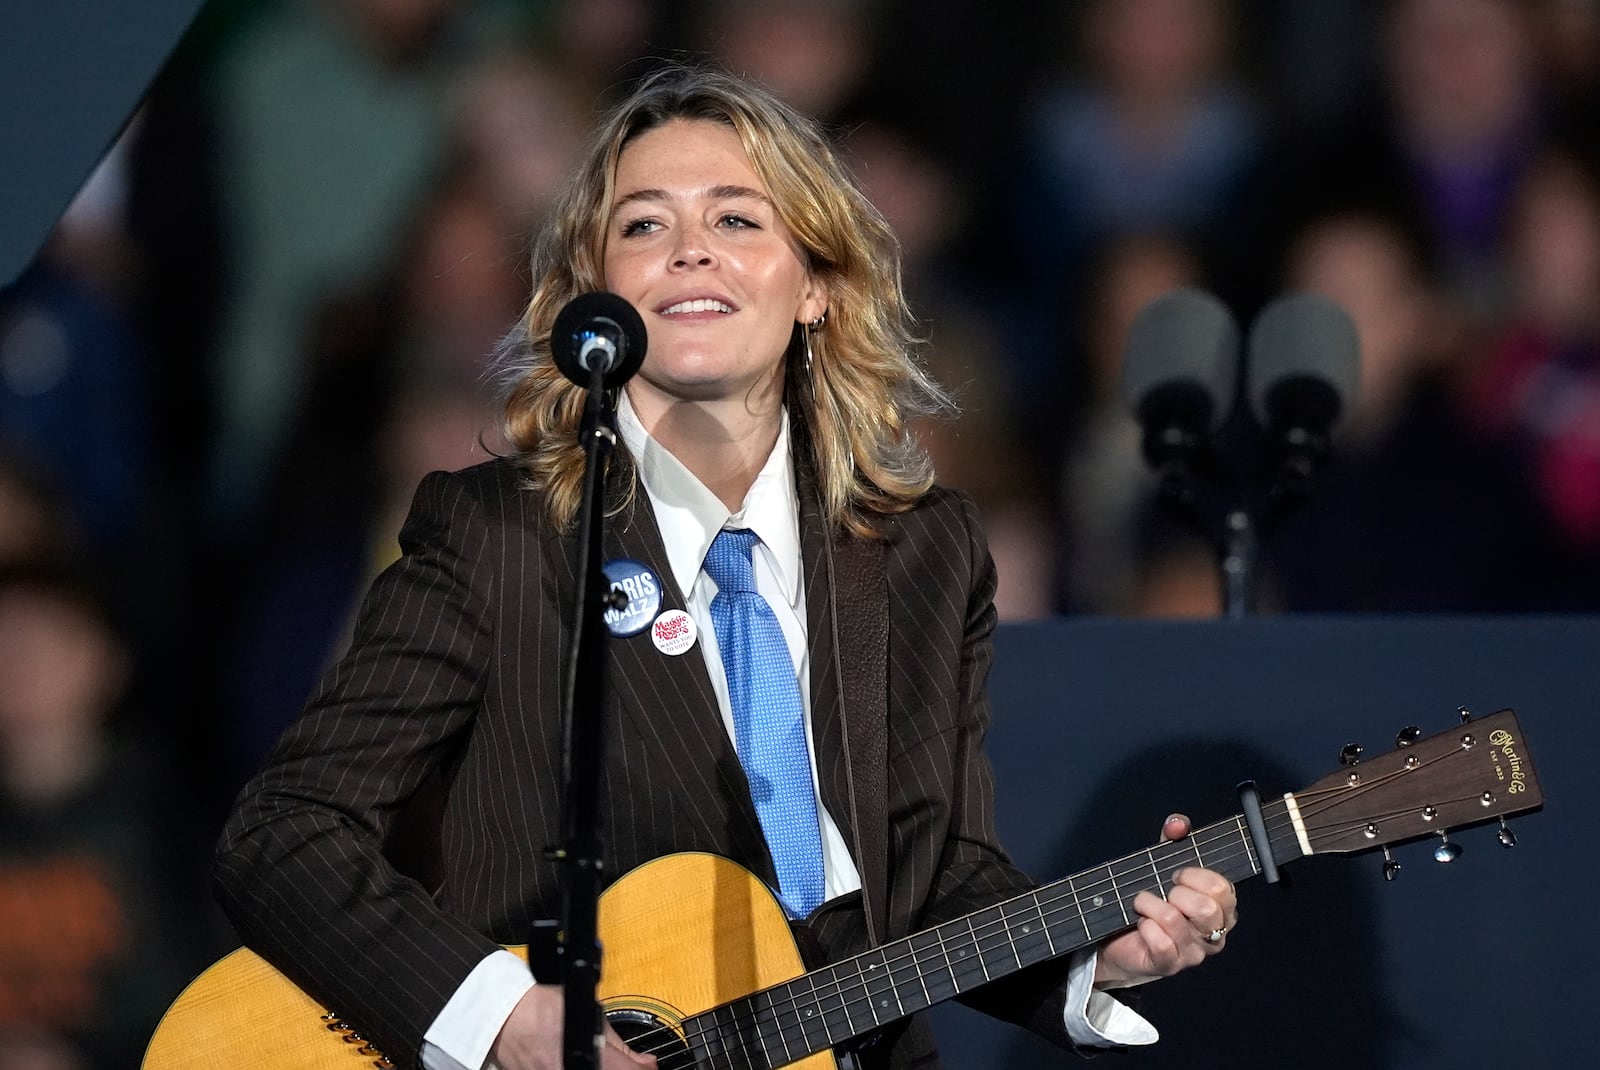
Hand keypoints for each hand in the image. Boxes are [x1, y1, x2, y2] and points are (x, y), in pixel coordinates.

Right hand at [490, 986, 656, 1068]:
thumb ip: (619, 1046)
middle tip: (624, 1063)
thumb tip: (644, 1063)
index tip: (644, 1065)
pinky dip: (580, 1069)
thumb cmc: (541, 1009)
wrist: (504, 1017)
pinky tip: (579, 1063)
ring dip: (603, 1069)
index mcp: (589, 1061)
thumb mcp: (591, 1016)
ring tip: (596, 1060)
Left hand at [1093, 813, 1237, 989]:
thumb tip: (1177, 824)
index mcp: (1221, 909)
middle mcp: (1214, 934)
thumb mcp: (1163, 866)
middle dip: (1176, 892)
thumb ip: (1173, 841)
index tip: (1176, 874)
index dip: (1194, 875)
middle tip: (1163, 892)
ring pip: (1175, 921)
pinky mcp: (1169, 965)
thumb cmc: (1152, 903)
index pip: (1222, 889)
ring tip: (1142, 904)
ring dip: (1150, 905)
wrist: (1122, 940)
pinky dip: (1144, 927)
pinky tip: (1140, 923)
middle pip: (1206, 908)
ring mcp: (1193, 953)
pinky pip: (1161, 943)